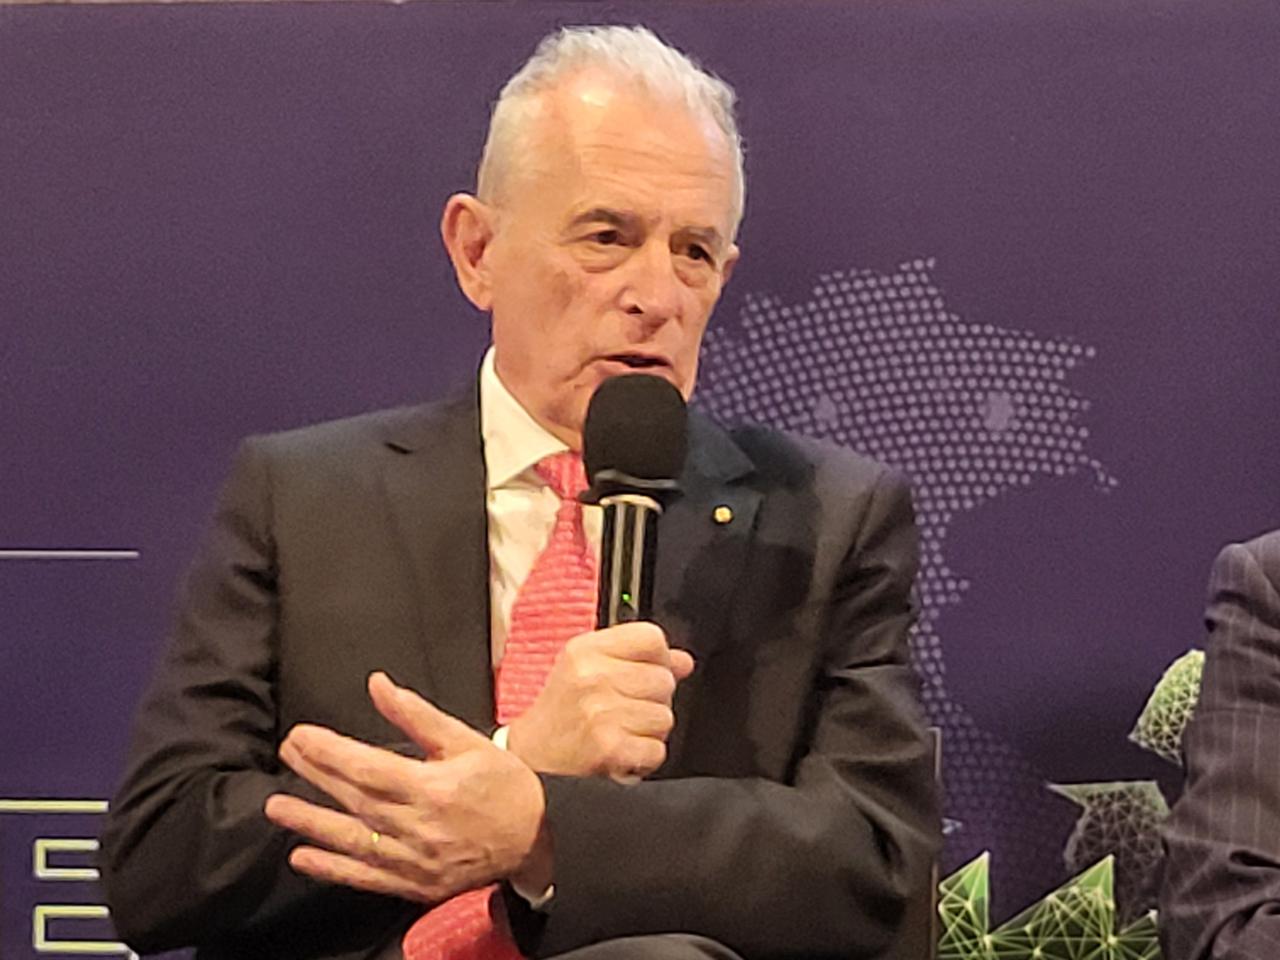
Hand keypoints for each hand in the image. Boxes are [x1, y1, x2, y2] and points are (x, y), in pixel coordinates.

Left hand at [264, 672, 551, 901]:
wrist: (535, 836)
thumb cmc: (503, 783)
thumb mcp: (465, 739)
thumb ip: (417, 715)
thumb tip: (379, 686)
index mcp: (432, 788)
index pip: (366, 768)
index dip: (328, 752)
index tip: (301, 736)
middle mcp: (419, 827)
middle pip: (354, 799)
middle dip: (315, 775)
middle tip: (287, 754)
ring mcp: (415, 860)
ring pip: (352, 840)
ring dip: (310, 823)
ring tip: (276, 808)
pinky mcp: (415, 884)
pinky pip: (365, 877)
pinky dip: (332, 869)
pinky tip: (303, 857)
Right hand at [505, 621, 694, 780]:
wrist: (531, 758)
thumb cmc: (561, 713)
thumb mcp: (587, 669)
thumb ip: (636, 659)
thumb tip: (683, 661)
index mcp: (585, 650)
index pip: (652, 638)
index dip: (659, 659)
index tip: (646, 673)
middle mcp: (591, 677)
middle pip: (664, 680)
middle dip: (654, 699)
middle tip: (625, 710)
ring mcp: (600, 712)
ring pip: (665, 716)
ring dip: (650, 731)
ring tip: (622, 731)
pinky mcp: (609, 747)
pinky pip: (657, 749)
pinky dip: (645, 757)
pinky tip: (623, 752)